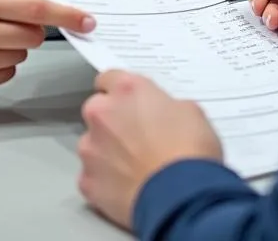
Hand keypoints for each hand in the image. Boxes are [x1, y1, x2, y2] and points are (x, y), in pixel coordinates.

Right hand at [0, 0, 94, 93]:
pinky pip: (8, 72)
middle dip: (31, 30)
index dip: (65, 15)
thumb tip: (51, 11)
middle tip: (11, 24)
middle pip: (33, 36)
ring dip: (14, 46)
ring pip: (22, 55)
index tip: (87, 21)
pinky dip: (2, 63)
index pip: (33, 9)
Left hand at [78, 71, 222, 228]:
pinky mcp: (87, 181)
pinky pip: (91, 176)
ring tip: (134, 168)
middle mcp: (102, 113)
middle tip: (136, 138)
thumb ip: (165, 105)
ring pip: (92, 144)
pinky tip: (127, 187)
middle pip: (98, 110)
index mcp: (127, 90)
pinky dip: (105, 181)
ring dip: (107, 151)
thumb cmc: (190, 153)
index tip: (125, 102)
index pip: (109, 78)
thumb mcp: (190, 112)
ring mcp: (91, 148)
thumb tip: (162, 115)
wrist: (181, 199)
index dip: (119, 91)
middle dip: (112, 121)